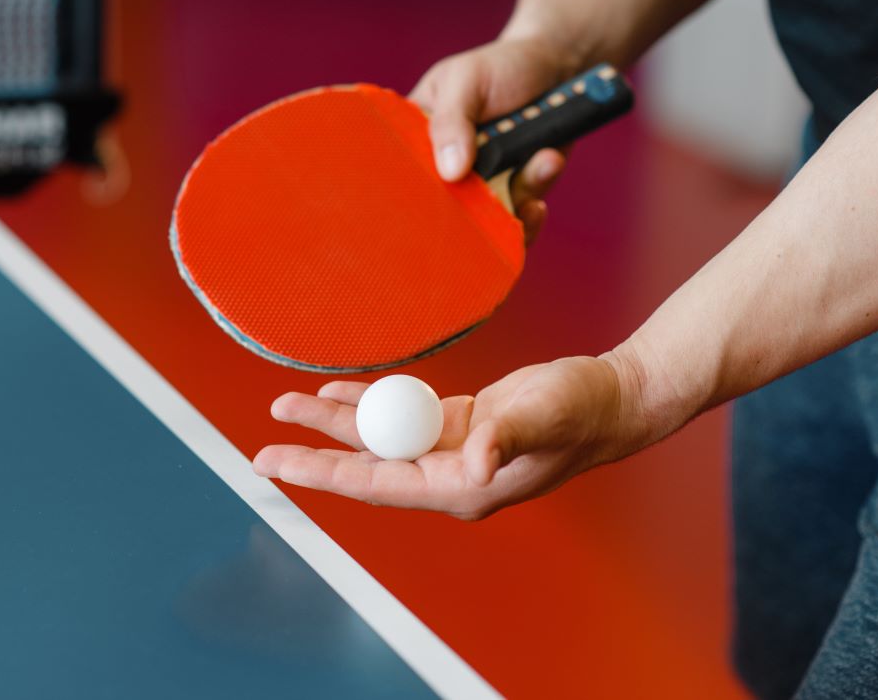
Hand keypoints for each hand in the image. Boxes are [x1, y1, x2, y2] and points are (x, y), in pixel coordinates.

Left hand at [252, 355, 649, 520]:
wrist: (611, 399)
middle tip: (266, 431)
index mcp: (461, 487)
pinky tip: (343, 391)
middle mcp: (449, 475)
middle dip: (316, 447)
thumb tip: (471, 461)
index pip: (375, 484)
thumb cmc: (581, 412)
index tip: (274, 460)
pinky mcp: (460, 425)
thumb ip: (503, 437)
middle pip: (367, 462)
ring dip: (339, 419)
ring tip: (292, 400)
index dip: (321, 472)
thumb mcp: (541, 418)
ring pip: (381, 436)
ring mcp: (453, 450)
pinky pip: (403, 416)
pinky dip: (372, 402)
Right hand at [411, 36, 583, 243]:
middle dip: (471, 210)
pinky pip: (518, 219)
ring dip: (521, 192)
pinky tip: (549, 166)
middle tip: (492, 194)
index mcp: (416, 137)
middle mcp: (444, 168)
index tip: (434, 198)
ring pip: (486, 220)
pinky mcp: (513, 194)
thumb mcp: (467, 80)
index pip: (401, 174)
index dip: (412, 194)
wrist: (556, 68)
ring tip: (546, 158)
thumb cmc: (501, 66)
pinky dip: (536, 205)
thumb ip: (452, 121)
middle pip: (443, 209)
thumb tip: (450, 173)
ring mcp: (481, 185)